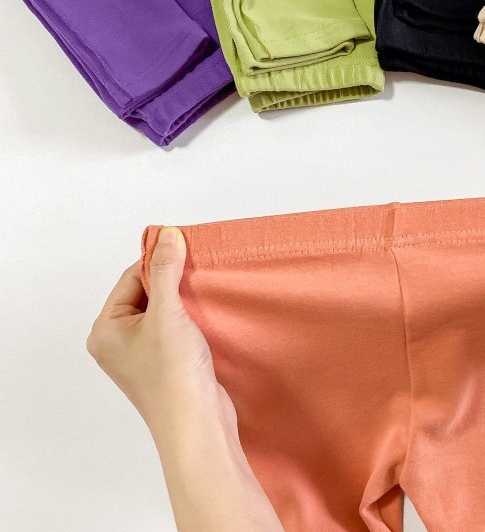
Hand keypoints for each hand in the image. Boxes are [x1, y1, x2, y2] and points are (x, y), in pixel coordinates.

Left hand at [86, 227, 226, 435]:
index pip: (132, 278)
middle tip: (196, 272)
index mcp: (105, 329)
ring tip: (202, 295)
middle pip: (146, 292)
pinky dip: (190, 317)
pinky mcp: (164, 363)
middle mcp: (117, 342)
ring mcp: (140, 355)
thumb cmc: (174, 375)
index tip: (185, 249)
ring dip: (183, 299)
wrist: (197, 423)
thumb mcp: (168, 313)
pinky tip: (206, 315)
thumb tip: (167, 234)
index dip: (159, 262)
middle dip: (172, 281)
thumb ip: (167, 270)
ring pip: (162, 310)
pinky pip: (174, 327)